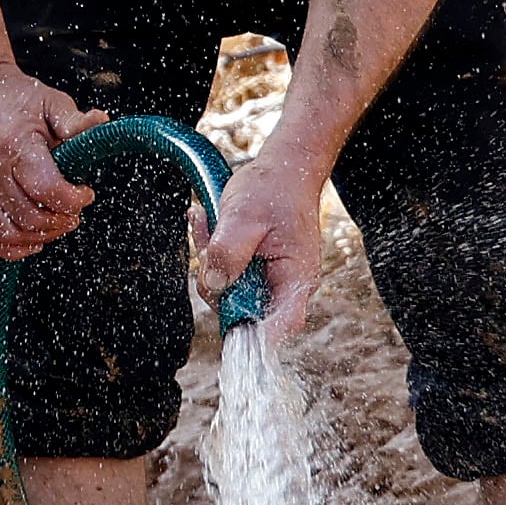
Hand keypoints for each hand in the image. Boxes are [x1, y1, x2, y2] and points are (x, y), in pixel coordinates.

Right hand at [0, 63, 100, 260]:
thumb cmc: (15, 96)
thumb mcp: (50, 101)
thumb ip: (75, 120)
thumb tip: (102, 123)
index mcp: (14, 146)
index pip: (46, 189)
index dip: (73, 200)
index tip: (86, 193)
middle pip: (30, 217)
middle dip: (61, 220)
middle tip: (74, 209)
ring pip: (10, 232)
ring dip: (41, 236)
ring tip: (57, 221)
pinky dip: (11, 248)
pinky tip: (32, 239)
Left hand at [198, 146, 326, 332]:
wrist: (283, 170)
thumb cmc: (274, 189)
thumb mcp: (244, 216)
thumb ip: (228, 251)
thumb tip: (214, 285)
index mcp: (296, 278)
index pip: (283, 324)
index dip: (255, 334)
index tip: (227, 320)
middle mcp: (285, 285)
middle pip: (243, 312)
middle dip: (217, 282)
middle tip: (209, 242)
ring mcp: (269, 280)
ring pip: (228, 292)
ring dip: (211, 262)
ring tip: (209, 225)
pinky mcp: (254, 272)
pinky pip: (226, 275)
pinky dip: (212, 253)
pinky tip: (209, 225)